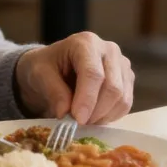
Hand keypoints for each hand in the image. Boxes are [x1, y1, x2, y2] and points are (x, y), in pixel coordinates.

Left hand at [14, 32, 133, 124]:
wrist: (55, 66)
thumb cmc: (46, 66)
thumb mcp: (39, 73)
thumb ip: (53, 91)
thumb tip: (66, 113)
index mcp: (86, 42)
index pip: (93, 73)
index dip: (87, 99)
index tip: (77, 119)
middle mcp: (109, 50)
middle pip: (112, 87)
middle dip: (95, 111)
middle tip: (78, 123)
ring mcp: (122, 65)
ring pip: (122, 98)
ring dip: (103, 116)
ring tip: (83, 120)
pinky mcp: (127, 80)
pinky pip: (125, 105)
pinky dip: (110, 116)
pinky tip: (93, 116)